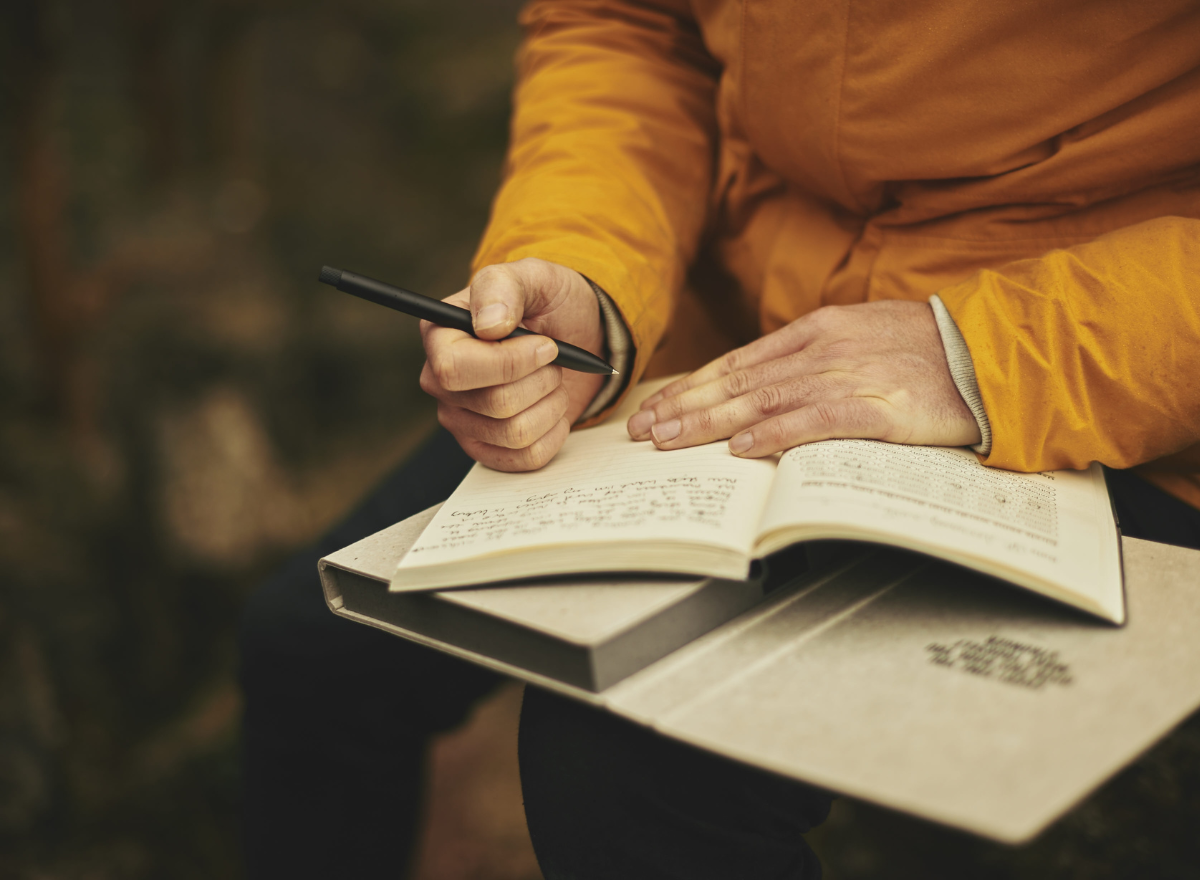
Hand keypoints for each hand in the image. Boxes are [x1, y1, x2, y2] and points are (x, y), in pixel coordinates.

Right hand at [420, 258, 605, 470]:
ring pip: (516, 433)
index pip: (454, 369)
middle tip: (552, 359)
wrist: (575, 336)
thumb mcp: (534, 277)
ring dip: (551, 403)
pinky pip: (527, 458)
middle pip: (494, 404)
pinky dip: (554, 432)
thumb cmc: (548, 304)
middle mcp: (442, 382)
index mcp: (440, 335)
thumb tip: (488, 325)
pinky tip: (551, 407)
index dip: (508, 363)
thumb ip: (504, 287)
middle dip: (541, 380)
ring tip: (552, 380)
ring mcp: (461, 419)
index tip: (545, 345)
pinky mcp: (487, 448)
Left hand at [626, 301, 980, 455]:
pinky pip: (814, 422)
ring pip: (762, 401)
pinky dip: (774, 435)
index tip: (656, 408)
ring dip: (709, 422)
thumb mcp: (861, 338)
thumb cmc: (929, 350)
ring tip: (670, 440)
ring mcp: (848, 376)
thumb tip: (764, 385)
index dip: (692, 387)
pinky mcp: (877, 407)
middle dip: (683, 407)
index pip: (737, 363)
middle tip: (642, 431)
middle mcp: (822, 349)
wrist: (992, 351)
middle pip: (737, 382)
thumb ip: (812, 358)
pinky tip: (741, 449)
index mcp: (817, 331)